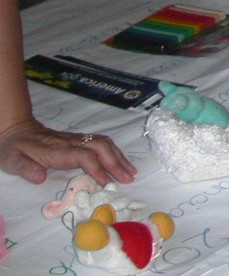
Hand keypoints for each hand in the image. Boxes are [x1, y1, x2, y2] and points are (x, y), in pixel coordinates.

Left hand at [0, 118, 134, 184]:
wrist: (17, 130)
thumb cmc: (14, 148)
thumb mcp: (12, 160)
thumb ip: (25, 168)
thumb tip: (40, 178)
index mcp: (57, 150)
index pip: (84, 156)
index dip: (97, 169)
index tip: (106, 183)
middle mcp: (71, 142)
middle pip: (100, 148)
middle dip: (116, 163)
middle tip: (129, 178)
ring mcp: (77, 139)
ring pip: (104, 144)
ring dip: (119, 157)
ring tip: (131, 172)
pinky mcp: (79, 140)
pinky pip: (102, 143)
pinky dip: (115, 152)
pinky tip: (120, 161)